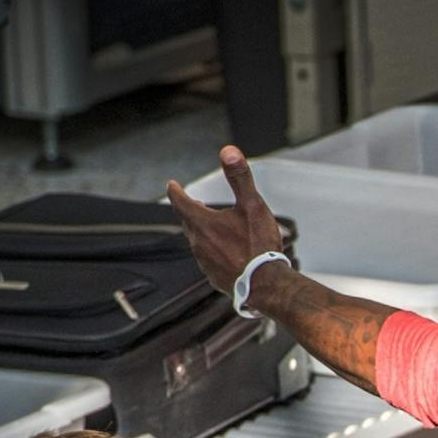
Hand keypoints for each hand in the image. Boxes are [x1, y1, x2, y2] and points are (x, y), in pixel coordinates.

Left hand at [167, 146, 286, 296]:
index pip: (181, 202)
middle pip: (188, 222)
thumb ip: (240, 178)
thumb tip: (228, 151)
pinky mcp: (214, 277)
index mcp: (203, 223)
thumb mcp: (252, 206)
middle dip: (189, 210)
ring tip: (211, 228)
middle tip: (191, 203)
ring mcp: (205, 262)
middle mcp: (198, 243)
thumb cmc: (259, 246)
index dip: (176, 191)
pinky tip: (224, 253)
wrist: (265, 286)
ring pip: (198, 242)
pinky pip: (208, 259)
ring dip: (202, 232)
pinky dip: (213, 251)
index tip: (172, 185)